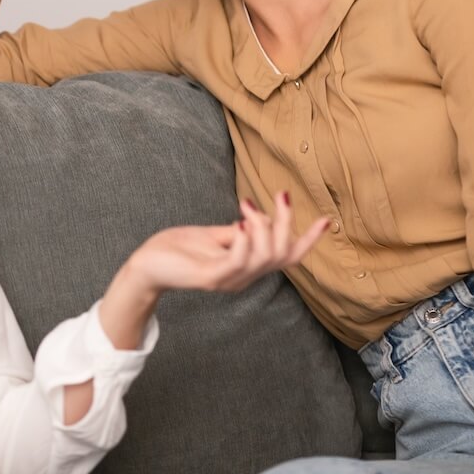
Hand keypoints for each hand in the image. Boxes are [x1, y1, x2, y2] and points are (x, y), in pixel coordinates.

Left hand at [126, 191, 329, 294]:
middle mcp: (243, 277)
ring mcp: (228, 279)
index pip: (287, 256)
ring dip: (264, 226)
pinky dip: (245, 239)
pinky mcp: (210, 277)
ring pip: (265, 257)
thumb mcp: (216, 235)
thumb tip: (260, 217)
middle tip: (278, 195)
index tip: (327, 219)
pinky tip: (240, 223)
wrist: (146, 265)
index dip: (309, 240)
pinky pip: (238, 261)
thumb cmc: (178, 249)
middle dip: (286, 221)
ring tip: (247, 207)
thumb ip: (240, 231)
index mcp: (247, 267)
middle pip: (282, 253)